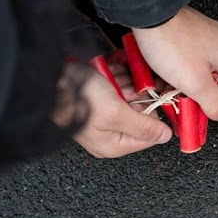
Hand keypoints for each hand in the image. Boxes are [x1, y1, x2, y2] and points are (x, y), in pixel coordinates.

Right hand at [59, 64, 173, 157]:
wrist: (51, 77)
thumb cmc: (78, 98)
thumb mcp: (116, 113)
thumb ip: (143, 126)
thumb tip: (166, 137)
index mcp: (114, 145)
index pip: (151, 135)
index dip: (155, 115)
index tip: (153, 97)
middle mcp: (111, 133)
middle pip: (142, 114)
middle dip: (136, 96)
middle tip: (123, 87)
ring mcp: (106, 114)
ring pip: (133, 97)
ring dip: (126, 83)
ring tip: (111, 79)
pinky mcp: (102, 98)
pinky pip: (120, 87)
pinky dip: (118, 77)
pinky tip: (108, 73)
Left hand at [133, 6, 217, 120]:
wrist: (148, 11)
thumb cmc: (170, 43)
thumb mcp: (195, 83)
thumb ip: (214, 104)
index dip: (216, 103)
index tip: (199, 110)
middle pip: (215, 80)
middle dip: (194, 92)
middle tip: (176, 96)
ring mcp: (207, 33)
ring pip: (199, 68)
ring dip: (182, 80)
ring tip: (163, 82)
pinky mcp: (190, 29)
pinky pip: (188, 55)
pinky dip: (176, 65)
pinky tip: (161, 68)